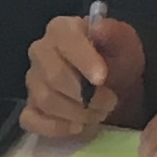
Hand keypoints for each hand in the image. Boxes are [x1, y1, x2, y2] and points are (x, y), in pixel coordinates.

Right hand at [23, 12, 144, 139]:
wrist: (116, 85)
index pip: (65, 41)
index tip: (102, 79)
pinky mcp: (30, 107)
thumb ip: (115, 33)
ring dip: (78, 113)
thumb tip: (97, 27)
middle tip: (110, 102)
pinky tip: (78, 128)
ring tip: (100, 113)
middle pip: (53, 76)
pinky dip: (56, 128)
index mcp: (61, 29)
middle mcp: (40, 51)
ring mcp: (32, 81)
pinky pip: (31, 121)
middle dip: (86, 95)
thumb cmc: (118, 59)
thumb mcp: (125, 42)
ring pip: (46, 100)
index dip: (83, 60)